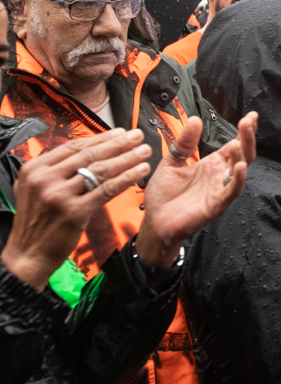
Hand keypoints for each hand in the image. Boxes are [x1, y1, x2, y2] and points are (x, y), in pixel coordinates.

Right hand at [0, 129, 151, 289]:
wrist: (27, 255)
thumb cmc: (37, 222)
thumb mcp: (34, 189)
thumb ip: (55, 170)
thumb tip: (88, 151)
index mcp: (34, 169)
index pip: (73, 147)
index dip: (100, 138)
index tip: (120, 132)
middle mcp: (45, 179)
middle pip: (89, 155)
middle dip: (118, 144)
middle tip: (137, 136)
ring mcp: (59, 195)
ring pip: (101, 170)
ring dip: (127, 158)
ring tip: (145, 151)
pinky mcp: (74, 212)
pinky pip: (107, 189)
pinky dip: (126, 178)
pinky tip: (140, 171)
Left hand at [136, 112, 256, 268]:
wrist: (154, 223)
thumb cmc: (164, 195)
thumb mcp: (171, 163)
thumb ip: (184, 143)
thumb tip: (195, 119)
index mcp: (213, 164)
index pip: (235, 144)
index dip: (245, 131)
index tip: (251, 116)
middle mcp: (220, 175)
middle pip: (243, 154)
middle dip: (248, 138)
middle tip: (248, 122)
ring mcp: (220, 190)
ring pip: (240, 171)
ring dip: (241, 156)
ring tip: (237, 143)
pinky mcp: (216, 205)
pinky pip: (231, 191)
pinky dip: (237, 179)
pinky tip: (239, 167)